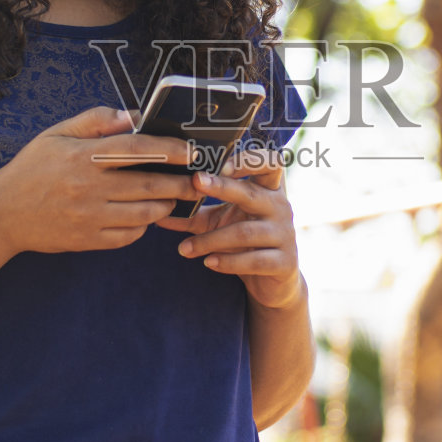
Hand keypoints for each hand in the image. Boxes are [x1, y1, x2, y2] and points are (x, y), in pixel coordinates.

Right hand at [0, 106, 196, 252]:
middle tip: (197, 181)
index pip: (135, 149)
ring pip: (143, 214)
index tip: (190, 151)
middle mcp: (88, 188)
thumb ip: (94, 121)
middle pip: (148, 185)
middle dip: (179, 184)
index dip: (167, 149)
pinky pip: (127, 237)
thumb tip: (131, 115)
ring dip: (164, 206)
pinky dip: (142, 228)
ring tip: (172, 198)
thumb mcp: (56, 134)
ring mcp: (89, 217)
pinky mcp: (88, 241)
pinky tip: (144, 218)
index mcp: (82, 157)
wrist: (2, 214)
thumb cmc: (32, 169)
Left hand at [163, 147, 301, 309]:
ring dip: (211, 239)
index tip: (222, 165)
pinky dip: (228, 262)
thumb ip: (194, 214)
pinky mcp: (284, 262)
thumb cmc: (244, 242)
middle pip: (251, 193)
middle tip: (194, 183)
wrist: (272, 281)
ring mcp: (284, 235)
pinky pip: (254, 260)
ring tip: (185, 248)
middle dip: (222, 188)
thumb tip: (157, 212)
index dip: (250, 160)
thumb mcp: (220, 223)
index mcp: (268, 190)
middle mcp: (280, 207)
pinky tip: (208, 262)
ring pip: (245, 232)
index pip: (270, 162)